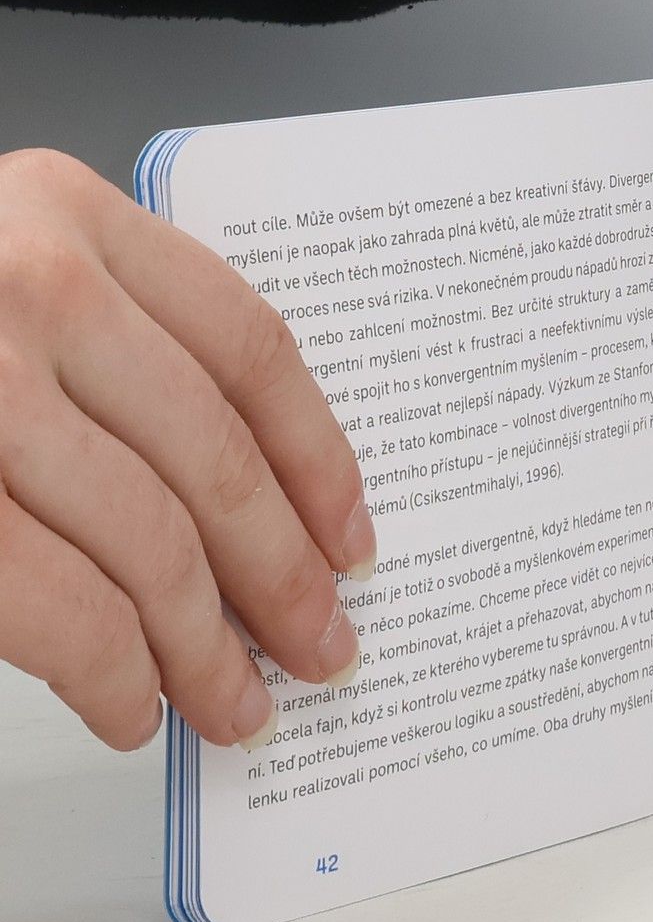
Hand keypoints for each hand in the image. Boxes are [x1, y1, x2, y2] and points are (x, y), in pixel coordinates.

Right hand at [0, 150, 370, 750]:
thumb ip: (103, 338)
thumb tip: (252, 497)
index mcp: (63, 213)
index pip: (250, 347)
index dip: (319, 456)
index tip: (351, 533)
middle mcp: (25, 283)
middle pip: (214, 458)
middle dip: (281, 576)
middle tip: (319, 643)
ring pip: (148, 544)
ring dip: (206, 647)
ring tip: (236, 701)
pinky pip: (57, 607)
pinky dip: (113, 675)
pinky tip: (133, 708)